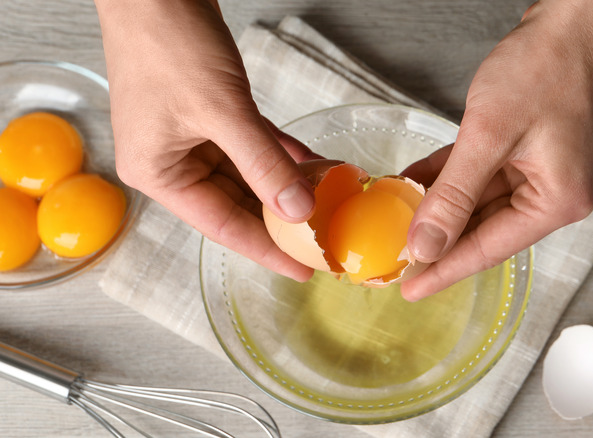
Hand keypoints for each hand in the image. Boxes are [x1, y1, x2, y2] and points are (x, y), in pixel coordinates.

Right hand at [94, 0, 319, 280]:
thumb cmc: (167, 42)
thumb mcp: (221, 110)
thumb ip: (263, 163)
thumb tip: (298, 210)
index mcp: (159, 173)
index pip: (222, 226)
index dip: (267, 249)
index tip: (304, 269)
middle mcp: (172, 162)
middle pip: (237, 203)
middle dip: (283, 218)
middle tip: (326, 238)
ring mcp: (191, 138)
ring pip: (249, 175)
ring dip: (287, 185)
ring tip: (331, 202)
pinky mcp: (210, 114)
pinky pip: (253, 146)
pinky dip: (281, 155)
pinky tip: (314, 165)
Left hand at [400, 0, 592, 300]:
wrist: (577, 17)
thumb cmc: (549, 66)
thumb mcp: (489, 135)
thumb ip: (453, 195)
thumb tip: (426, 244)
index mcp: (559, 201)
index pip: (490, 248)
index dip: (445, 269)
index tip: (410, 288)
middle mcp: (559, 193)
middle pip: (487, 228)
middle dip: (439, 237)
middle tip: (396, 256)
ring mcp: (547, 171)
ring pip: (482, 200)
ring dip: (442, 205)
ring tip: (399, 218)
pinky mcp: (536, 150)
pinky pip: (487, 174)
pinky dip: (454, 178)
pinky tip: (419, 183)